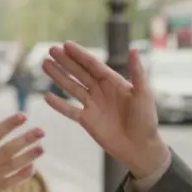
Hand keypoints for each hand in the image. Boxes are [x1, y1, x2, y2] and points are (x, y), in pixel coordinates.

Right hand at [0, 113, 43, 191]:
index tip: (23, 116)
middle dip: (26, 139)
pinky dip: (22, 175)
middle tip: (41, 131)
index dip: (9, 124)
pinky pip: (11, 182)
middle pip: (9, 149)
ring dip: (29, 156)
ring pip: (13, 165)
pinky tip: (33, 168)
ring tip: (42, 148)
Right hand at [41, 43, 168, 177]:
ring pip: (71, 87)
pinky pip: (69, 111)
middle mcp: (100, 90)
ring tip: (45, 64)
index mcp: (113, 82)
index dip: (80, 55)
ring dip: (58, 76)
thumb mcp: (144, 93)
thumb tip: (133, 49)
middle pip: (79, 73)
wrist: (140, 147)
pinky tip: (46, 96)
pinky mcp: (87, 120)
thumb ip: (137, 72)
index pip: (93, 64)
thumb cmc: (146, 119)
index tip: (66, 44)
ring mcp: (92, 105)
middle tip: (51, 50)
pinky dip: (58, 104)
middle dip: (65, 61)